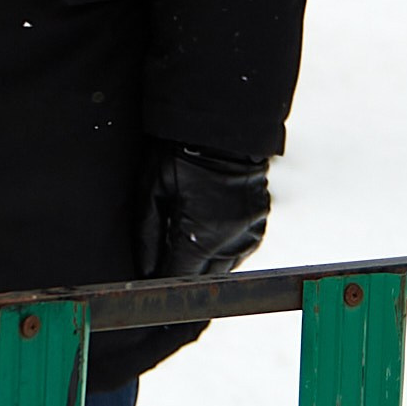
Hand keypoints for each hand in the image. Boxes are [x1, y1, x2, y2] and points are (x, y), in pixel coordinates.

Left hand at [136, 143, 271, 279]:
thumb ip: (147, 233)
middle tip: (166, 264)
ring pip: (225, 268)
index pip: (181, 276)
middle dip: (184, 274)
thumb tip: (146, 267)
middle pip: (204, 277)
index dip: (162, 280)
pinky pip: (240, 251)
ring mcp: (250, 231)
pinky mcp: (260, 222)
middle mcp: (232, 238)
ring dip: (205, 265)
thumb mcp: (152, 189)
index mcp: (204, 234)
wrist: (224, 126)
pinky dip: (223, 251)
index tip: (151, 279)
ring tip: (186, 245)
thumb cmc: (183, 152)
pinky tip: (209, 238)